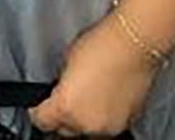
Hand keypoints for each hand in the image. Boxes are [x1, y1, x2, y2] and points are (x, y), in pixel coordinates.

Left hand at [31, 13, 156, 135]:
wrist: (135, 42)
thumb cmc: (103, 43)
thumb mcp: (68, 59)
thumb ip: (61, 83)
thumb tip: (61, 90)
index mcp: (64, 107)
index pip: (41, 121)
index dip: (39, 111)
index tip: (41, 105)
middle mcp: (84, 123)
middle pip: (64, 130)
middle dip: (64, 116)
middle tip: (69, 96)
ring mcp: (107, 127)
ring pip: (87, 131)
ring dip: (84, 118)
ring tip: (90, 94)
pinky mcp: (125, 124)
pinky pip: (107, 126)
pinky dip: (104, 116)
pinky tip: (106, 96)